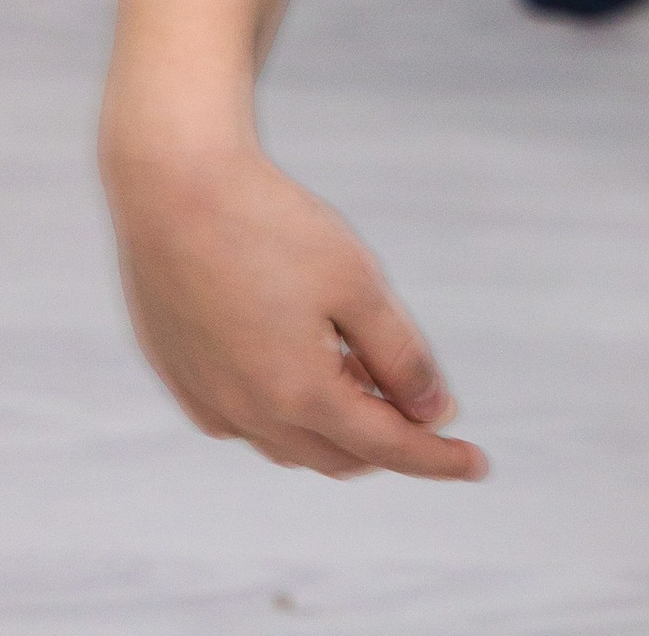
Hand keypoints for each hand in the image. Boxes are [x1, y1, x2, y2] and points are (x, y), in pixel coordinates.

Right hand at [107, 130, 487, 480]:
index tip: (478, 463)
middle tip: (421, 403)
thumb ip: (399, 356)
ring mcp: (208, 400)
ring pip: (289, 443)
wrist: (170, 184)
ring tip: (363, 371)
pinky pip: (246, 420)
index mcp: (298, 395)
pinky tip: (298, 363)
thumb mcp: (356, 282)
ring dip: (335, 425)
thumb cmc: (269, 224)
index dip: (437, 458)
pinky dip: (285, 410)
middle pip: (338, 455)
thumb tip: (434, 412)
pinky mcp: (181, 376)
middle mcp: (249, 414)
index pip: (386, 448)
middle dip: (386, 440)